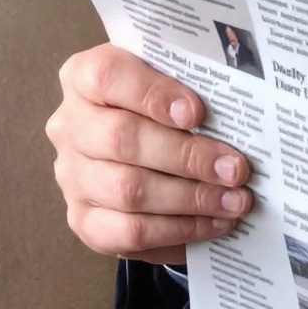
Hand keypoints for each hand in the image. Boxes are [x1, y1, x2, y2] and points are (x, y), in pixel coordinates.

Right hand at [46, 44, 253, 266]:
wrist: (140, 151)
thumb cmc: (163, 108)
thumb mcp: (171, 83)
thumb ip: (191, 84)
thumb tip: (238, 112)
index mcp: (84, 78)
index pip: (106, 76)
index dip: (152, 93)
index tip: (197, 112)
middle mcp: (69, 126)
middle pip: (122, 139)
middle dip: (187, 156)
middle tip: (235, 168)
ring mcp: (72, 176)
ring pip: (128, 191)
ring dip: (191, 198)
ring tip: (234, 200)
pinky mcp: (84, 220)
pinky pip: (129, 232)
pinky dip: (179, 231)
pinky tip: (214, 223)